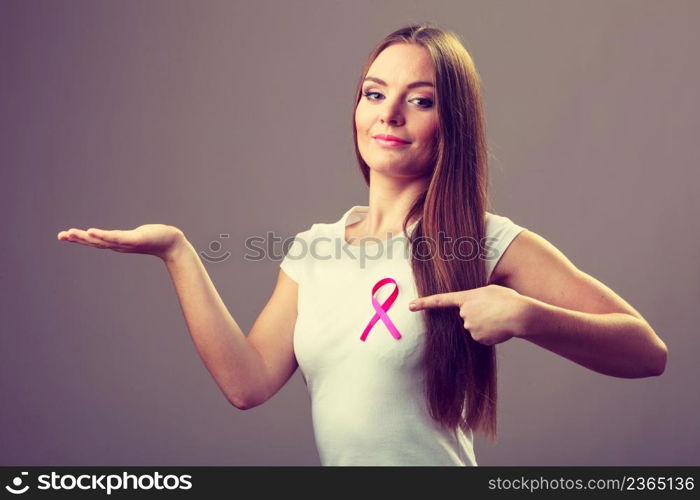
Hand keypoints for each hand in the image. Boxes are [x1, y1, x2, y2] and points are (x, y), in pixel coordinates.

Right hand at [57, 224, 184, 260]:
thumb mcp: (136, 236)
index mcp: (118, 243)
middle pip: (95, 242)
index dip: (79, 239)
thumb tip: (121, 235)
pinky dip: (103, 235)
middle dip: (77, 239)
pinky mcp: (134, 240)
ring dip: (85, 237)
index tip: (64, 235)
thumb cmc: (156, 238)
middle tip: (60, 236)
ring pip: (102, 241)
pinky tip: (91, 231)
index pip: (95, 241)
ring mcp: (126, 243)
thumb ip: (128, 236)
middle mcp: (119, 245)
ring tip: (71, 233)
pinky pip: (115, 237)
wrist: (172, 243)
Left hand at [408, 284, 532, 345]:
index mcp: (466, 298)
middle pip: (466, 316)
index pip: (440, 300)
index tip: (410, 306)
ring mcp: (470, 327)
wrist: (519, 314)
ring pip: (474, 327)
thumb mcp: (490, 290)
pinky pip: (482, 337)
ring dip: (485, 324)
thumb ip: (477, 298)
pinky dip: (490, 333)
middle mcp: (464, 313)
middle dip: (477, 314)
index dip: (424, 303)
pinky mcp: (478, 339)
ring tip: (498, 318)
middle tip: (493, 310)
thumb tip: (473, 309)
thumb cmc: (508, 299)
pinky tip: (499, 328)